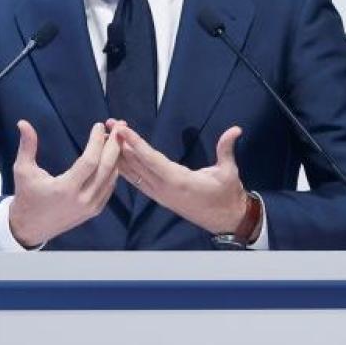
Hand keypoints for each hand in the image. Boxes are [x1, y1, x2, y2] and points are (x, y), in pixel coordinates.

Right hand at [8, 120, 120, 247]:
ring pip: (111, 177)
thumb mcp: (23, 170)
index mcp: (65, 189)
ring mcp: (91, 207)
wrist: (30, 227)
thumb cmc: (26, 196)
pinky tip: (113, 156)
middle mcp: (82, 200)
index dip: (96, 142)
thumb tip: (23, 122)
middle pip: (106, 168)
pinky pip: (109, 187)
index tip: (97, 125)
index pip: (89, 161)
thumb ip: (27, 146)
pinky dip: (113, 170)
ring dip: (116, 156)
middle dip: (115, 145)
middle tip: (119, 126)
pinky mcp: (94, 211)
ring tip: (117, 137)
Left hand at [111, 121, 251, 235]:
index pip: (151, 160)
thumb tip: (236, 129)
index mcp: (178, 181)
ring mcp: (159, 195)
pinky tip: (116, 158)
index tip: (122, 130)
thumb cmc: (227, 195)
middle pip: (137, 164)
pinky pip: (138, 181)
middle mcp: (164, 189)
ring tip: (109, 136)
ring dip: (120, 154)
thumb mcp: (229, 172)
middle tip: (111, 124)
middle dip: (122, 144)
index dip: (136, 144)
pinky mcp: (159, 197)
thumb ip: (226, 149)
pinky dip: (126, 168)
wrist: (226, 220)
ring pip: (134, 173)